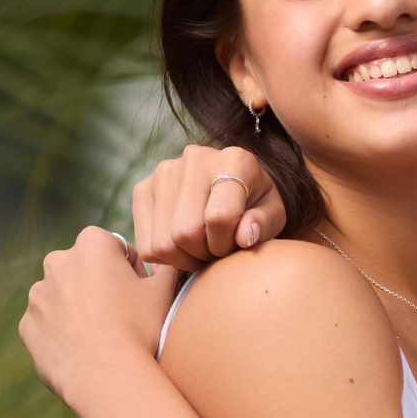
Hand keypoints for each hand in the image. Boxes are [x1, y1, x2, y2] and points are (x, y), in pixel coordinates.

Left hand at [20, 227, 182, 403]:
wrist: (106, 377)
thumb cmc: (139, 329)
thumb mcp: (165, 292)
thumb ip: (166, 268)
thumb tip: (166, 262)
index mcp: (92, 244)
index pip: (117, 249)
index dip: (133, 272)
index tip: (140, 296)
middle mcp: (57, 261)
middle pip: (86, 270)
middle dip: (102, 286)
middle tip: (124, 317)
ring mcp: (37, 294)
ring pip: (65, 296)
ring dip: (81, 308)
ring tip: (104, 337)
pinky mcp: (27, 324)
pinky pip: (50, 323)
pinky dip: (64, 332)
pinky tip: (85, 350)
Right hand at [132, 145, 285, 271]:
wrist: (231, 185)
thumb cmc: (256, 204)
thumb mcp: (273, 213)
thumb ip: (264, 224)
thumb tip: (244, 237)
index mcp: (234, 160)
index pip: (219, 217)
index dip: (226, 244)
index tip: (235, 245)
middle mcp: (194, 158)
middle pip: (185, 233)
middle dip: (205, 254)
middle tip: (217, 251)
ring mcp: (163, 172)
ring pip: (163, 243)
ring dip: (185, 259)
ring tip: (202, 249)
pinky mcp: (143, 189)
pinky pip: (145, 246)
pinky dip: (165, 259)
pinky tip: (183, 247)